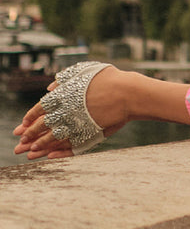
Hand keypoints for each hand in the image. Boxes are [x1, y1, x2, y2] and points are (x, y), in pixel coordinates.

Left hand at [13, 65, 130, 159]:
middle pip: (43, 124)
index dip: (30, 116)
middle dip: (29, 134)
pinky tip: (50, 157)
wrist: (130, 93)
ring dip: (40, 145)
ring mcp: (79, 123)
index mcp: (65, 94)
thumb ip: (66, 78)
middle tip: (20, 142)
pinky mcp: (90, 134)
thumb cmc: (110, 79)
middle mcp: (68, 109)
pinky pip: (71, 146)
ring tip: (29, 153)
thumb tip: (50, 86)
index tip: (23, 123)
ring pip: (54, 137)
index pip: (41, 107)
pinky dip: (60, 152)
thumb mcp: (85, 72)